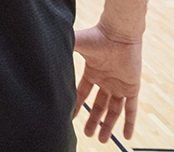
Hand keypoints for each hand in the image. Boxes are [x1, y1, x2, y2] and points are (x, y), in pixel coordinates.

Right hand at [74, 23, 142, 142]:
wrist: (118, 34)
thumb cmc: (96, 36)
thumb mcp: (76, 44)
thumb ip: (63, 49)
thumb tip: (42, 48)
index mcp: (92, 72)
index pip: (83, 92)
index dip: (77, 104)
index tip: (71, 117)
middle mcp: (106, 81)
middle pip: (99, 105)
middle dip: (93, 120)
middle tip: (88, 134)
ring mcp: (119, 85)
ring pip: (113, 110)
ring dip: (108, 125)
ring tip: (101, 140)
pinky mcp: (132, 88)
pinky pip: (131, 109)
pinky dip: (129, 122)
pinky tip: (126, 135)